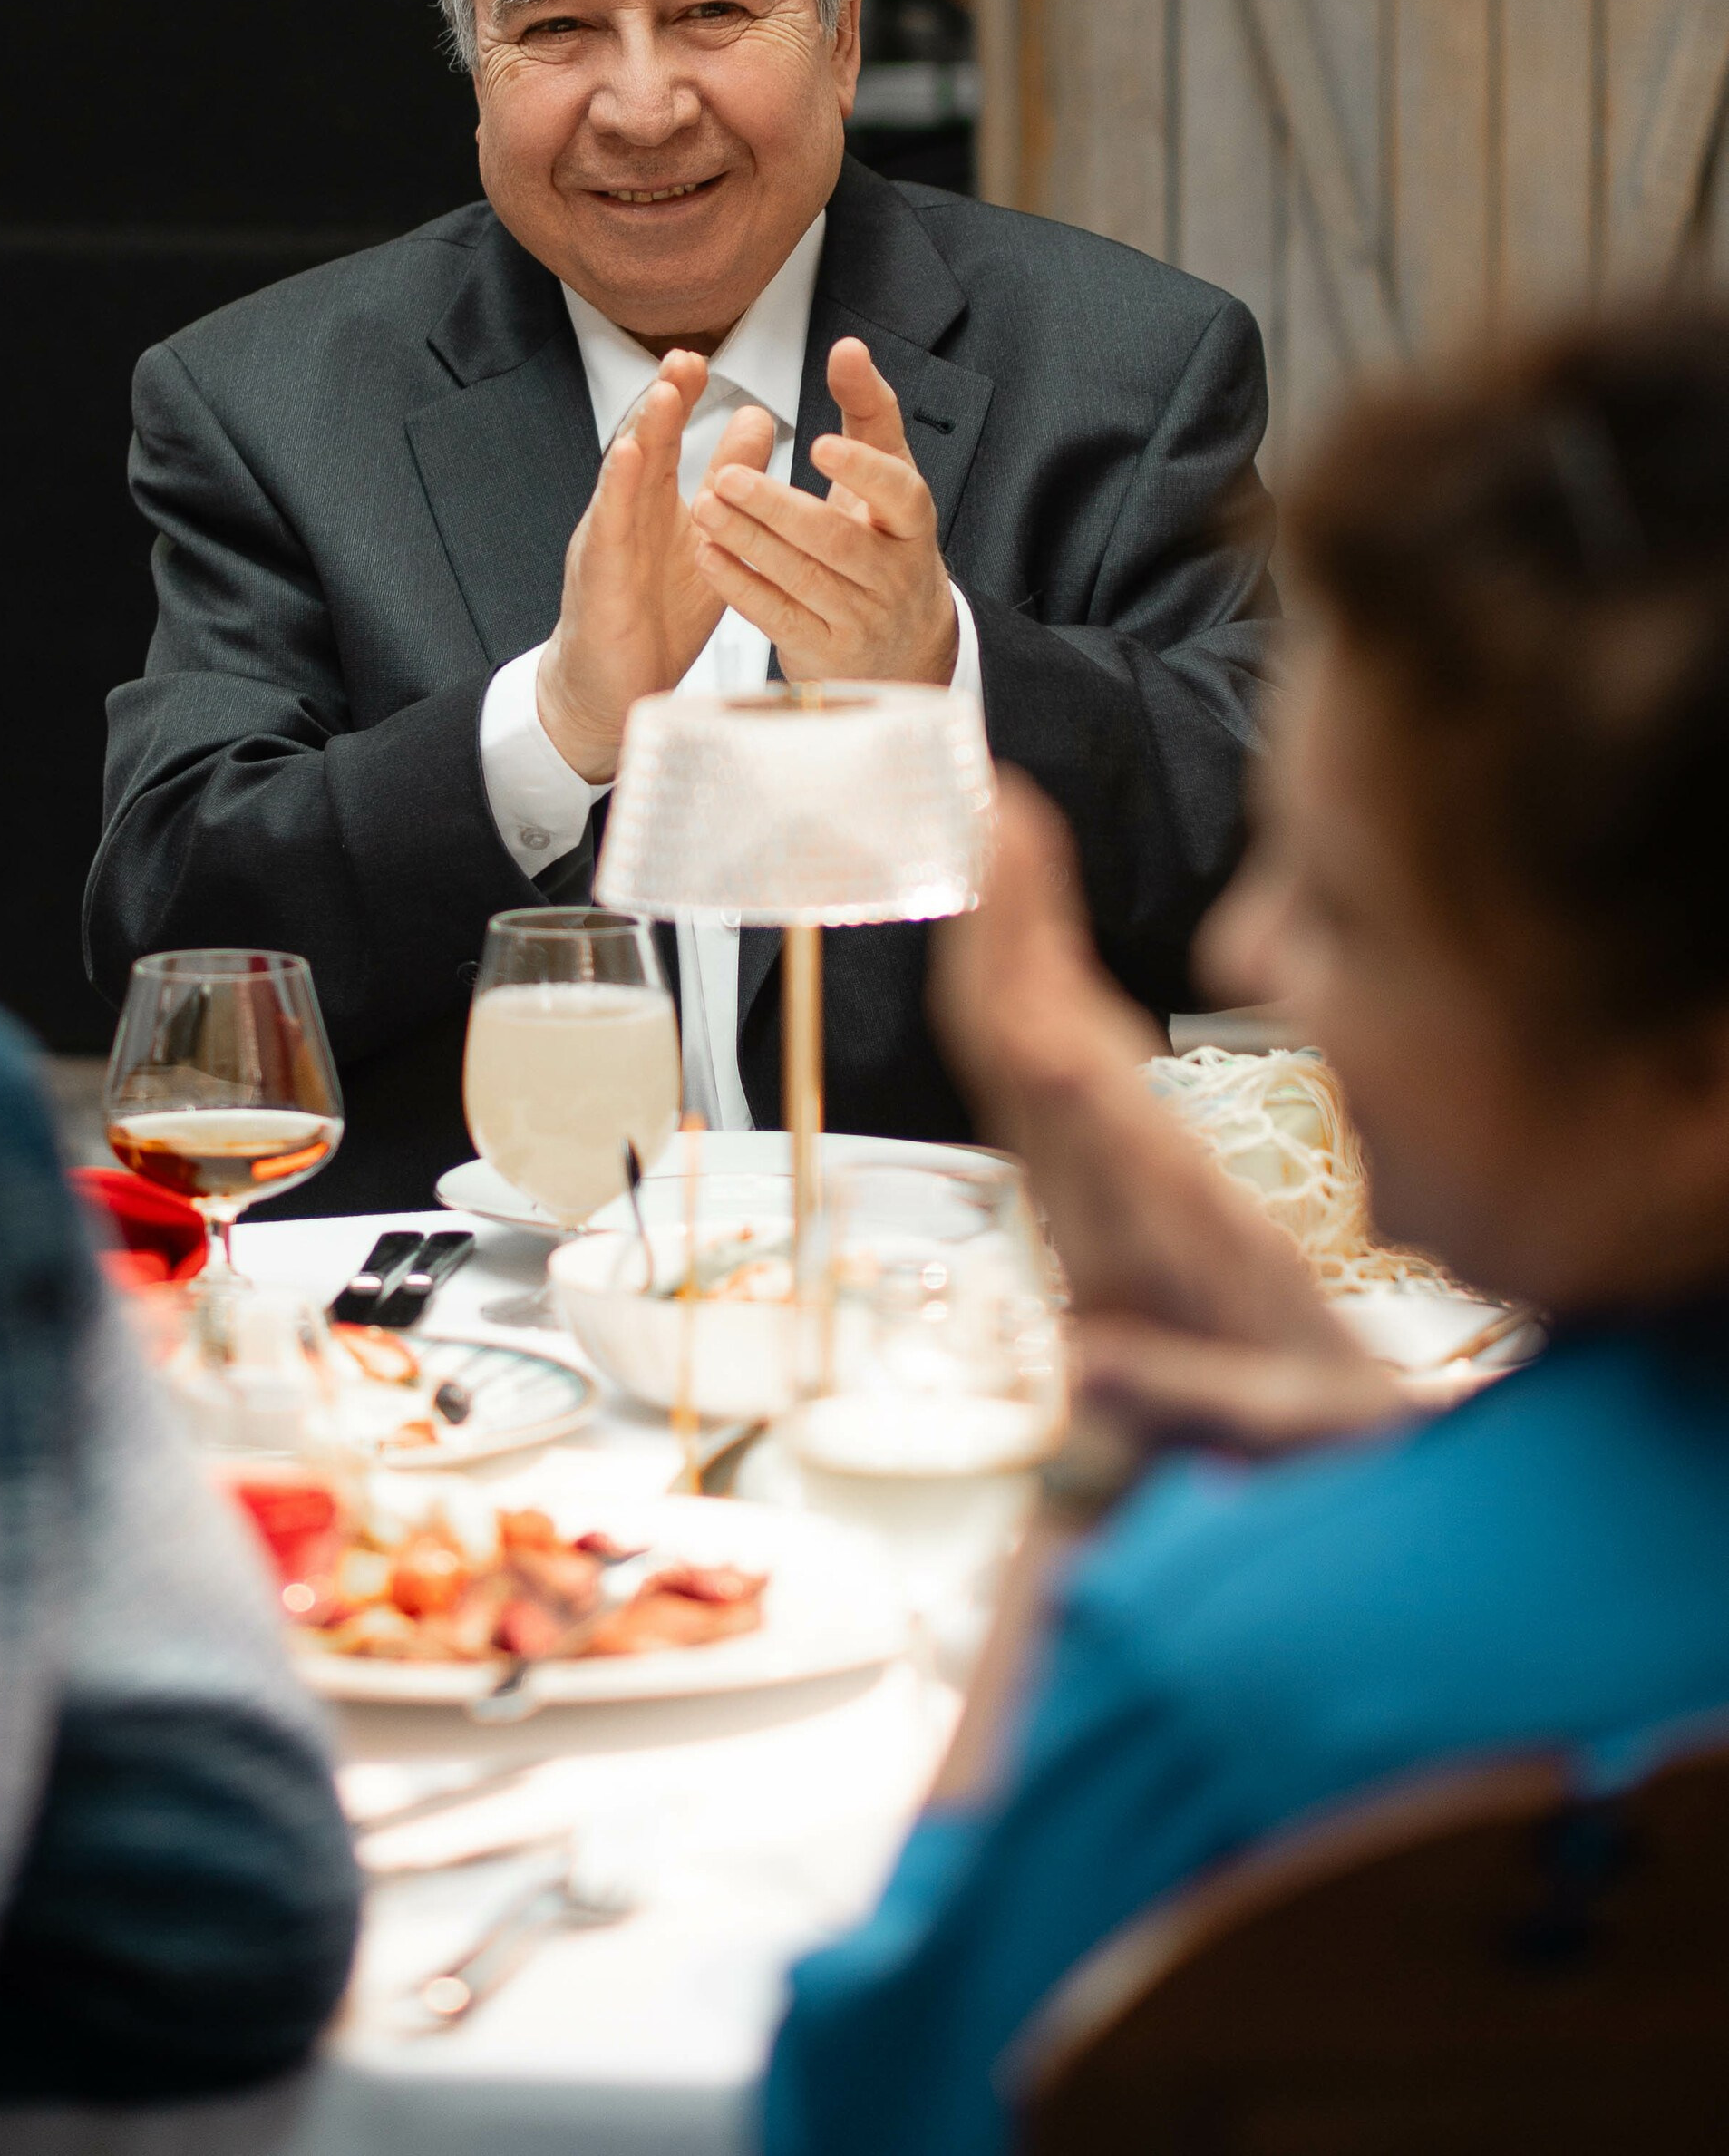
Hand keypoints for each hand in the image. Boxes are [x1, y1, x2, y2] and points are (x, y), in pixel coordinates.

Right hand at [536, 350, 773, 782]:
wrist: (613, 686)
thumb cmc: (657, 616)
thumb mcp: (705, 542)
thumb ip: (726, 484)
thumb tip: (757, 422)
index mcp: (654, 504)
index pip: (668, 440)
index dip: (683, 399)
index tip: (703, 360)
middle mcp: (628, 514)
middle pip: (644, 445)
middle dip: (663, 400)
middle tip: (685, 358)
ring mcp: (610, 541)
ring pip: (623, 479)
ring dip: (642, 433)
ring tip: (663, 393)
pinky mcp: (599, 576)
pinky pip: (607, 526)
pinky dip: (616, 489)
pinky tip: (627, 457)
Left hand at [690, 337, 958, 684]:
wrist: (903, 647)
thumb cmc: (885, 543)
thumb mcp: (888, 479)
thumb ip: (868, 411)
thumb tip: (849, 347)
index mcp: (912, 525)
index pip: (900, 493)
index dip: (862, 470)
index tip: (821, 443)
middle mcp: (893, 574)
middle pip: (835, 538)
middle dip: (777, 507)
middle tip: (726, 477)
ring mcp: (861, 618)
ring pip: (801, 577)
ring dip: (748, 540)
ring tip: (706, 506)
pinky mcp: (825, 651)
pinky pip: (778, 616)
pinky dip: (741, 585)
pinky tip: (709, 556)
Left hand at [930, 772, 1406, 1453]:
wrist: (1320, 1516)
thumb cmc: (1324, 1470)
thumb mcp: (1287, 1447)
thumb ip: (1190, 1409)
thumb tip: (1086, 1355)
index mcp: (1147, 1235)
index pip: (1050, 1071)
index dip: (1015, 949)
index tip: (1002, 838)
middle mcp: (1114, 1213)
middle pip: (1027, 1047)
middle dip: (1004, 921)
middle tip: (992, 800)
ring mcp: (1118, 1214)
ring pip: (1041, 1068)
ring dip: (1019, 951)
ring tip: (1008, 839)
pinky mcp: (1139, 1223)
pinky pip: (1075, 1101)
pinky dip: (1057, 1012)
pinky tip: (1043, 962)